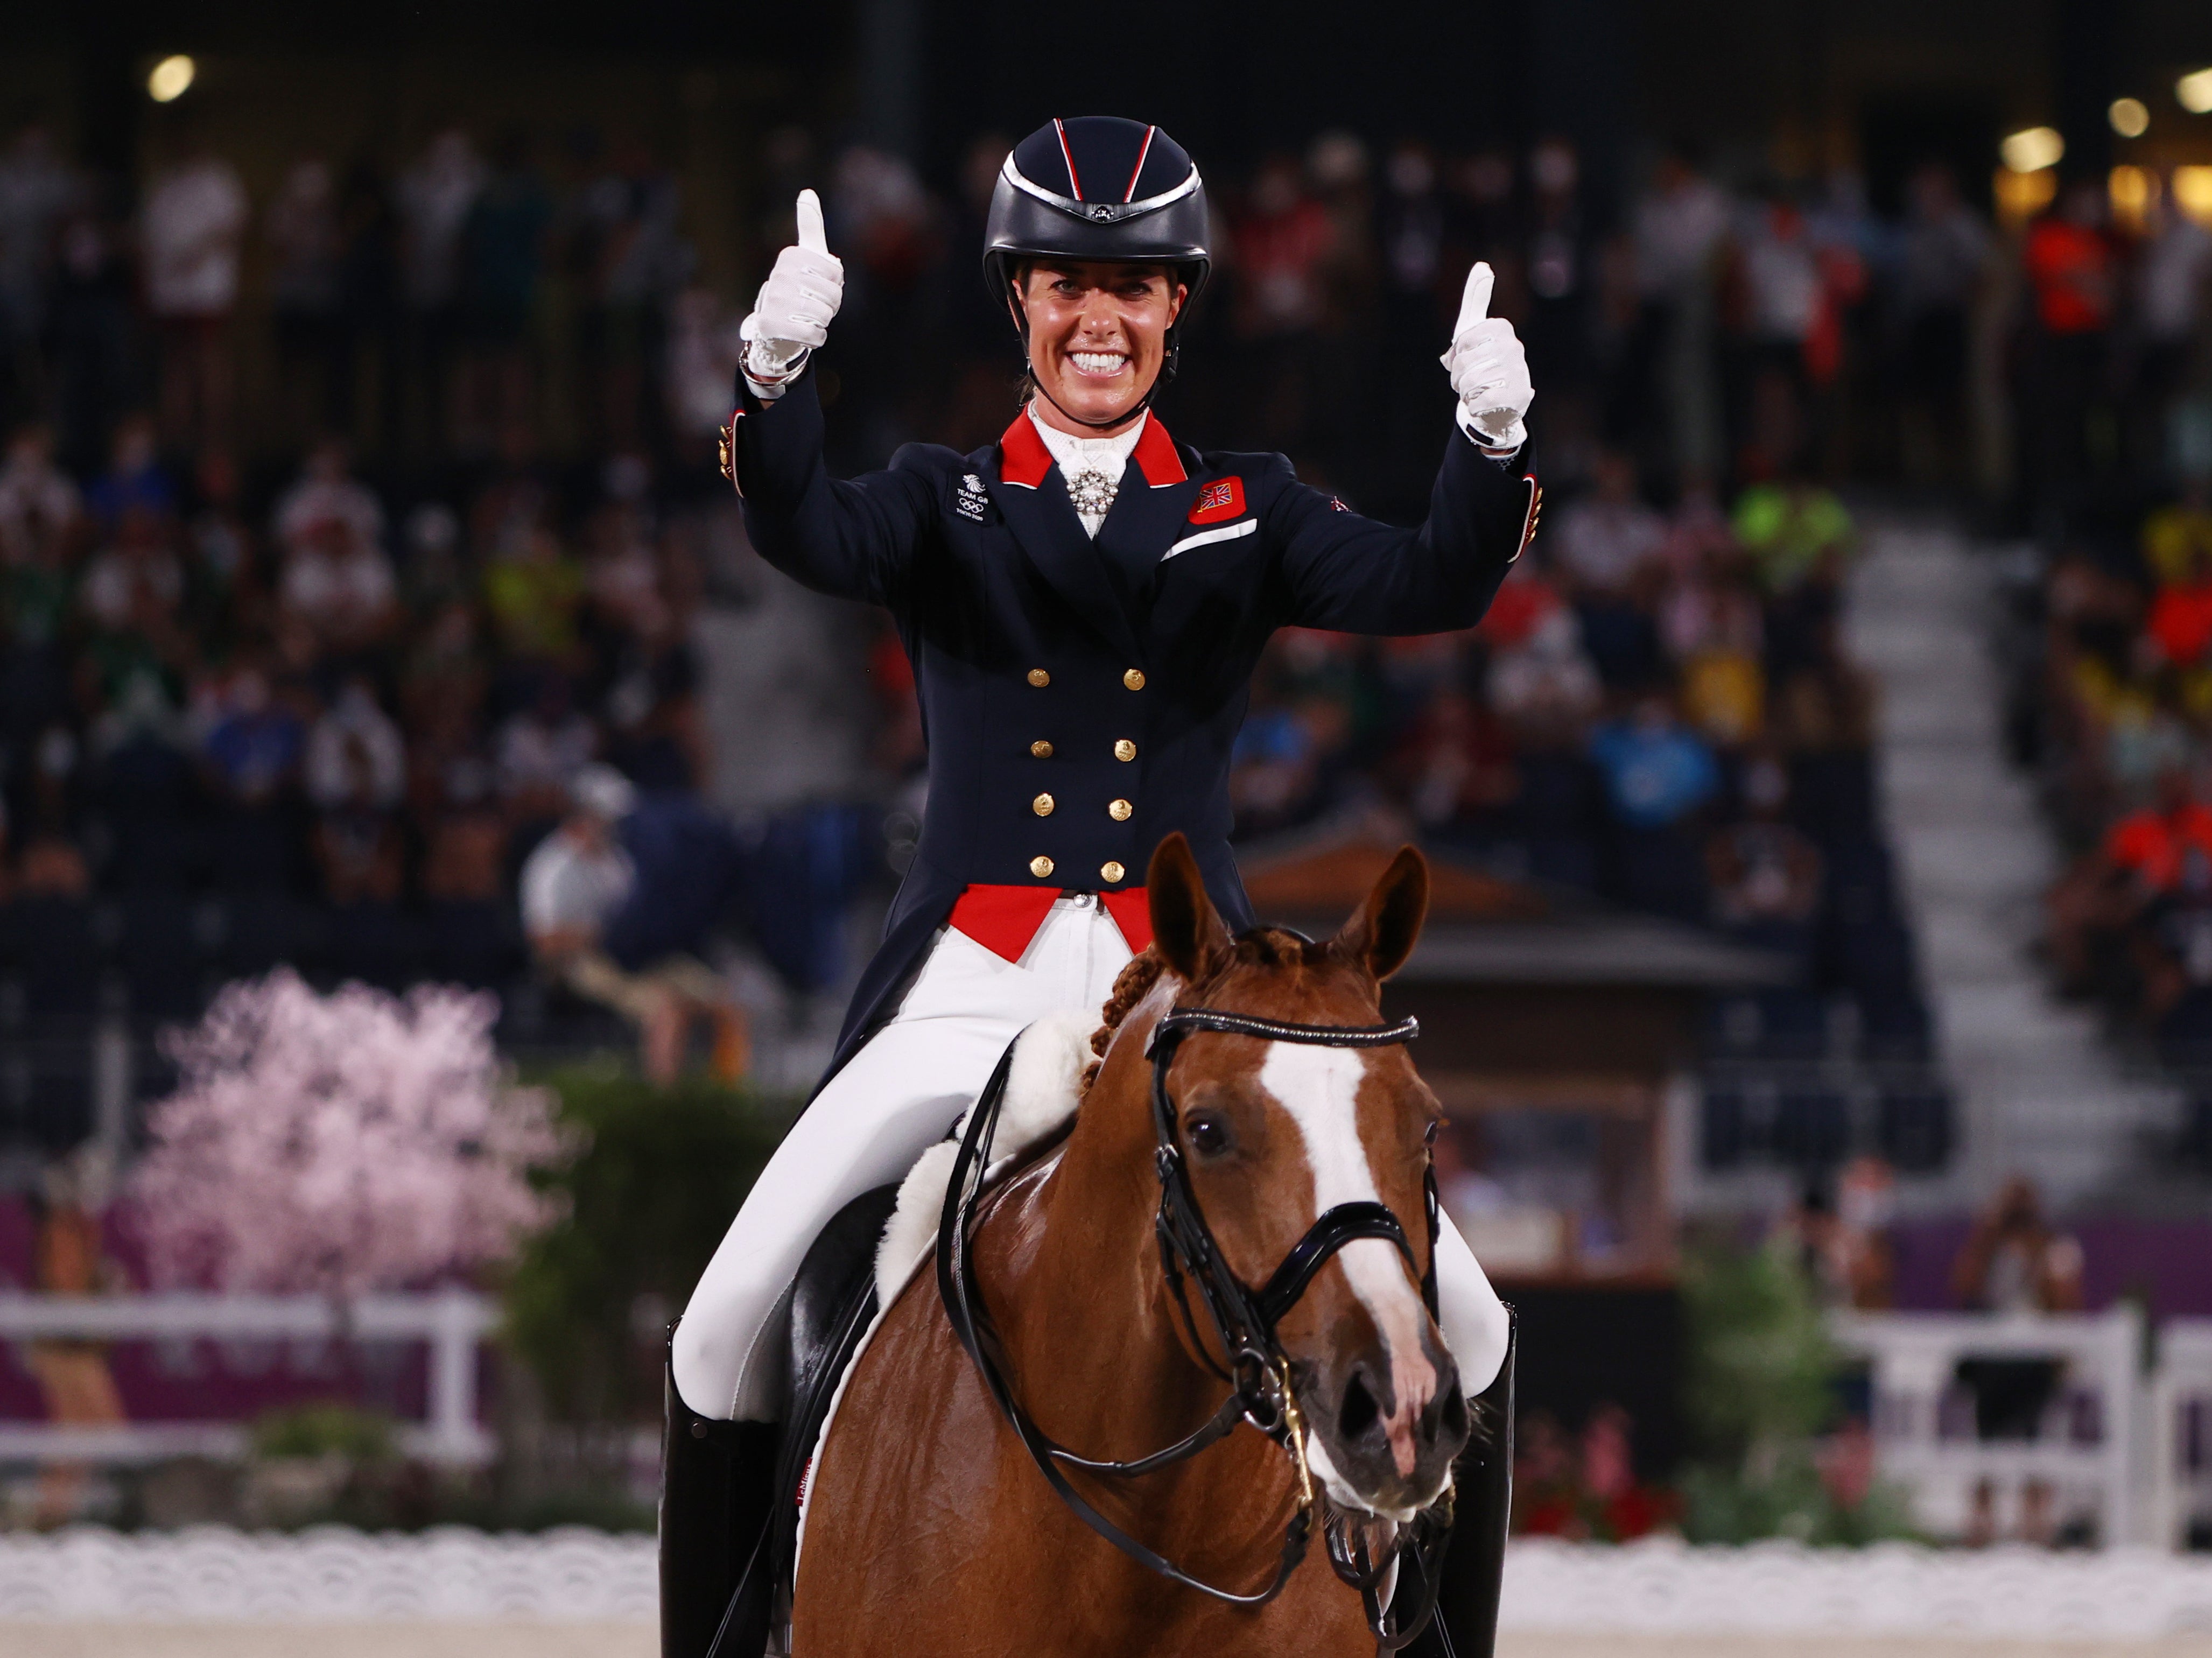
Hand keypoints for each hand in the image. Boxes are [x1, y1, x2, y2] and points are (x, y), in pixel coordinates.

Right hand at [741, 189, 842, 385]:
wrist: (773, 328)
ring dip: (822, 322)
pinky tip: (805, 334)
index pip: (837, 273)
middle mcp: (778, 275)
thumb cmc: (796, 289)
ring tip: (806, 318)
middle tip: (813, 305)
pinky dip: (816, 339)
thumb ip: (810, 226)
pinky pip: (813, 334)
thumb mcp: (805, 257)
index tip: (818, 284)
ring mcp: (773, 300)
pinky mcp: (770, 325)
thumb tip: (807, 192)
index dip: (836, 284)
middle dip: (830, 305)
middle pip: (832, 295)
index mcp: (790, 256)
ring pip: (823, 315)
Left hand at [1439, 262, 1533, 450]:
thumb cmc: (1482, 362)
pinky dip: (1475, 406)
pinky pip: (1481, 401)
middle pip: (1464, 364)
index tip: (1466, 357)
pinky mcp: (1519, 397)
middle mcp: (1514, 347)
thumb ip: (1475, 298)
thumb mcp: (1473, 329)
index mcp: (1501, 329)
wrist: (1499, 403)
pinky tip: (1485, 404)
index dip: (1458, 354)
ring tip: (1477, 391)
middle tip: (1470, 379)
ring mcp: (1519, 372)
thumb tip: (1483, 266)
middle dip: (1459, 377)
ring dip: (1466, 392)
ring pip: (1471, 383)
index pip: (1463, 341)